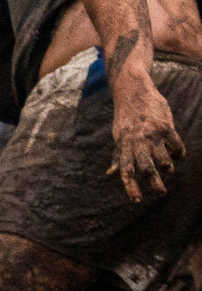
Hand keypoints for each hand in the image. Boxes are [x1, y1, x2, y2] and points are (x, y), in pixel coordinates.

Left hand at [110, 76, 184, 202]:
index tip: (136, 200)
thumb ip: (118, 156)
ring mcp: (152, 134)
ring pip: (162, 158)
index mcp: (124, 145)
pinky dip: (179, 152)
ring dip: (167, 167)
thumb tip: (111, 174)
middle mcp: (137, 141)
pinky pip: (176, 145)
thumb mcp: (118, 136)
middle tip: (161, 194)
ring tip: (167, 169)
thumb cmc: (126, 117)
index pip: (126, 170)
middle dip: (153, 182)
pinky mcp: (166, 126)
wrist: (133, 90)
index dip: (130, 186)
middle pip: (145, 167)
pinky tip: (178, 154)